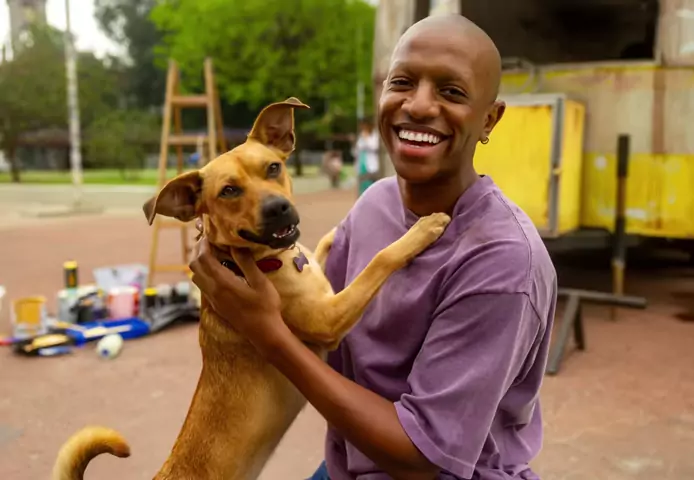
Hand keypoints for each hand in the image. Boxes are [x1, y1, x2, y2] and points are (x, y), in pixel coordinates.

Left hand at [188, 237, 288, 352]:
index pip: (204, 258)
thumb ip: (246, 262)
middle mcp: (213, 290)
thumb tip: (236, 245)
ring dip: (200, 263)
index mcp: (222, 282)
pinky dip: (204, 274)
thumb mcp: (260, 282)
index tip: (210, 233)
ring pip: (196, 277)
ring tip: (213, 254)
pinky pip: (202, 286)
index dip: (204, 244)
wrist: (264, 333)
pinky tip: (218, 271)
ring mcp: (213, 299)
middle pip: (195, 266)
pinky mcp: (216, 305)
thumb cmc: (265, 306)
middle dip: (198, 251)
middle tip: (209, 241)